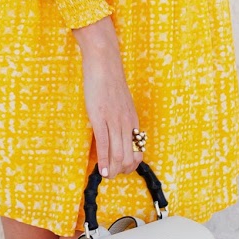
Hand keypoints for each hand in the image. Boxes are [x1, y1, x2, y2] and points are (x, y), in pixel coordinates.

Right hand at [73, 17, 143, 179]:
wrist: (104, 63)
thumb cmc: (110, 81)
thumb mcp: (121, 103)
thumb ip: (121, 118)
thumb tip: (117, 133)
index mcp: (133, 120)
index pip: (138, 151)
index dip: (130, 166)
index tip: (120, 168)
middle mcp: (127, 124)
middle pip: (129, 157)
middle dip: (121, 171)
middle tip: (112, 174)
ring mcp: (114, 121)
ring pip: (118, 155)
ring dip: (112, 170)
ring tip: (106, 175)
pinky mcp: (100, 118)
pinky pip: (104, 144)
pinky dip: (103, 160)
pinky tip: (100, 169)